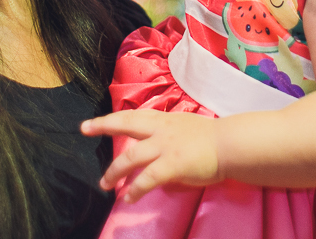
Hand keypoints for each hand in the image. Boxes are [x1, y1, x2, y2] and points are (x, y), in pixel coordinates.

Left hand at [81, 110, 223, 200]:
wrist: (230, 144)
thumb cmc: (214, 139)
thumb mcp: (187, 129)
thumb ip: (170, 136)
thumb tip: (159, 149)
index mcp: (165, 120)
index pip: (135, 116)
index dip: (114, 118)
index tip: (97, 120)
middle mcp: (161, 130)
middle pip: (126, 124)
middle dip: (103, 125)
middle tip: (85, 128)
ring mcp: (165, 146)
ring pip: (131, 156)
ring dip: (115, 171)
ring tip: (105, 183)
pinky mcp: (172, 164)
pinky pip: (148, 178)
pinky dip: (136, 189)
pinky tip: (129, 198)